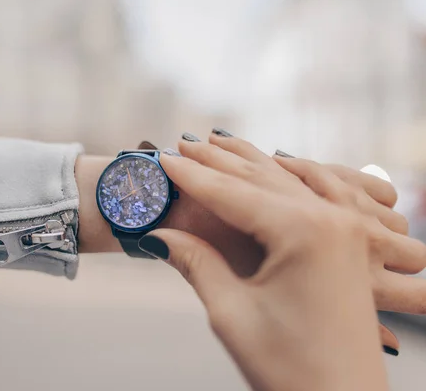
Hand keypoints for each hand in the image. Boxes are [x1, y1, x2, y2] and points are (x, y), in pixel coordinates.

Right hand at [170, 133, 424, 353]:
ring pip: (290, 179)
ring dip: (252, 160)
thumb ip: (197, 263)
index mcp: (302, 233)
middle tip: (184, 143)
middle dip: (219, 160)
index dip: (192, 178)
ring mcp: (346, 229)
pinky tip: (281, 163)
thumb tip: (159, 235)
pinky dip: (293, 174)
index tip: (162, 161)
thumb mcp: (232, 314)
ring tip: (220, 142)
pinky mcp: (349, 243)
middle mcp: (330, 220)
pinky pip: (321, 192)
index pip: (232, 194)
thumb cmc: (290, 369)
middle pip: (261, 177)